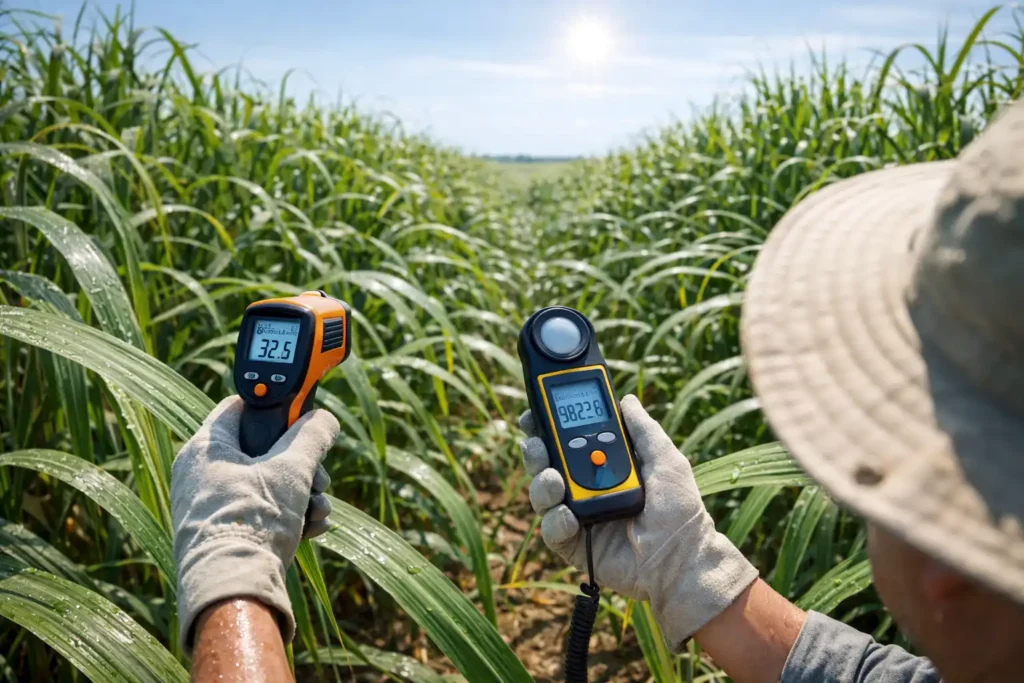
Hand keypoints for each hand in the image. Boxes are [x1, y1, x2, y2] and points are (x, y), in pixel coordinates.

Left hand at [171, 396, 338, 652]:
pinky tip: (312, 528)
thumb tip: (324, 418)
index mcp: (206, 448)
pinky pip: (261, 511)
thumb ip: (312, 436)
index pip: (241, 406)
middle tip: (320, 476)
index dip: (277, 408)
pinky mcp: (224, 532)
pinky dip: (289, 515)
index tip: (304, 418)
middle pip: (262, 449)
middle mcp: (201, 474)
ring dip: (302, 493)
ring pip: (267, 483)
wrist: (234, 592)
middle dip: (301, 464)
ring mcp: (211, 505)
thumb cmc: (252, 523)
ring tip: (320, 510)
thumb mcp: (291, 470)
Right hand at [520, 394, 757, 647]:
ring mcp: (578, 516)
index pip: (568, 441)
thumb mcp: (666, 460)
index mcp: (605, 466)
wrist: (682, 560)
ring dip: (542, 483)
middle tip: (536, 443)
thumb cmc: (681, 511)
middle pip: (546, 463)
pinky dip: (556, 520)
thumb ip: (643, 429)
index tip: (536, 412)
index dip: (548, 426)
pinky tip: (570, 517)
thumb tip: (627, 399)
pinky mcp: (574, 546)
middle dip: (535, 450)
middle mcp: (586, 488)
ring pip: (543, 493)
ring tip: (555, 481)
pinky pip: (551, 529)